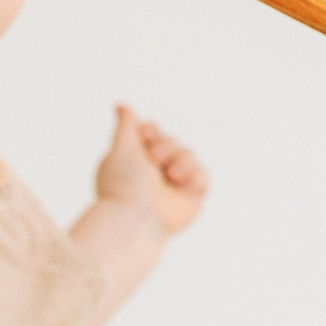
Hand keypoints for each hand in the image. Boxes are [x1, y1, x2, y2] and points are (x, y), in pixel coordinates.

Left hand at [93, 105, 208, 235]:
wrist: (136, 220)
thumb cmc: (123, 185)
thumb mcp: (122, 148)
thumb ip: (126, 127)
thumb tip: (122, 105)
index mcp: (136, 159)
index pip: (152, 132)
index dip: (151, 132)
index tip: (143, 139)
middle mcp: (155, 171)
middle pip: (173, 141)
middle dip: (166, 148)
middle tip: (154, 162)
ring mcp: (174, 184)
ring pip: (190, 155)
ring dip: (182, 162)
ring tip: (171, 177)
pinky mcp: (191, 197)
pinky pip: (204, 176)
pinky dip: (195, 180)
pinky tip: (182, 188)